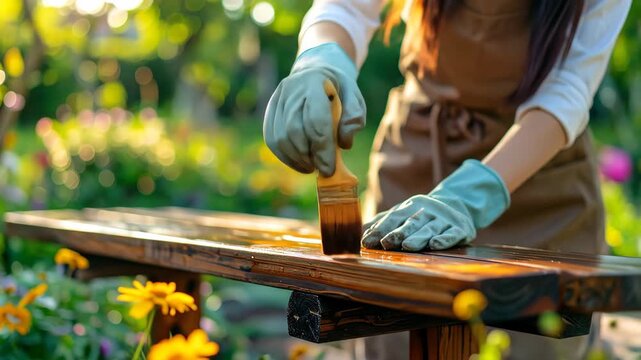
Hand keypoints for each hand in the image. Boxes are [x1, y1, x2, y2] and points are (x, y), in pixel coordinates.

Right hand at [263, 43, 365, 176]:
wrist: (317, 71)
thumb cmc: (339, 90)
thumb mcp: (354, 97)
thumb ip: (354, 117)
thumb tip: (344, 143)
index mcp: (314, 82)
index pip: (315, 119)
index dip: (322, 147)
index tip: (330, 168)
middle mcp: (291, 89)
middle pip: (294, 130)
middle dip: (309, 155)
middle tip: (323, 169)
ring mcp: (277, 99)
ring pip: (280, 137)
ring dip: (296, 159)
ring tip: (313, 166)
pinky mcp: (270, 111)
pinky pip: (271, 139)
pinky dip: (285, 157)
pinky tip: (300, 163)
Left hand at [362, 160, 509, 250]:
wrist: (457, 204)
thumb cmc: (422, 214)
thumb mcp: (404, 213)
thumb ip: (383, 222)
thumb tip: (360, 233)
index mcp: (411, 205)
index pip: (394, 217)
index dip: (380, 229)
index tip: (367, 241)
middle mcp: (427, 210)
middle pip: (411, 222)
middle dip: (398, 233)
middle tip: (386, 243)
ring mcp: (444, 219)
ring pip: (429, 229)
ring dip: (418, 237)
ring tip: (407, 246)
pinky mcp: (461, 228)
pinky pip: (452, 234)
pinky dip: (444, 239)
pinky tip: (435, 244)